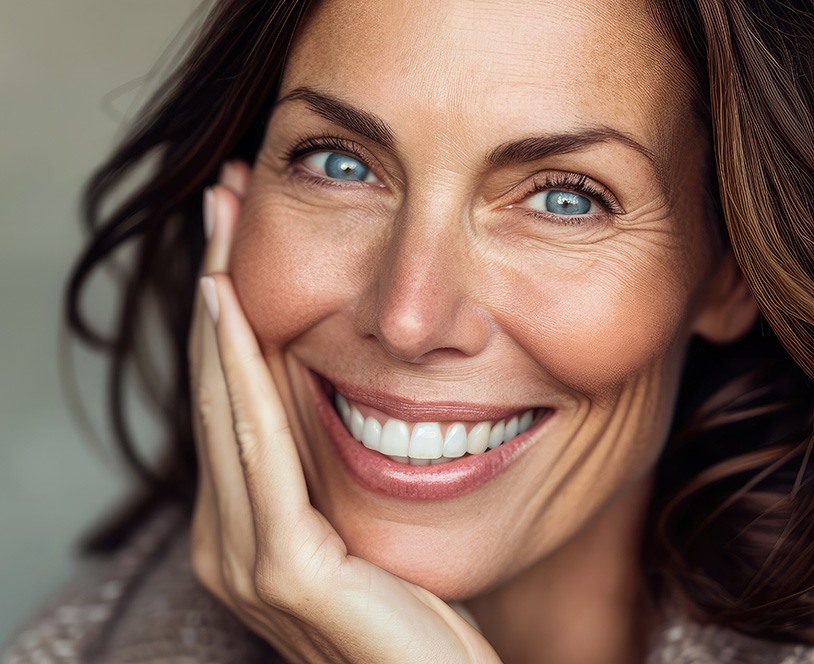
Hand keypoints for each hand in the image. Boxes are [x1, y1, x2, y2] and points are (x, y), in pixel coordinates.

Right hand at [188, 162, 500, 663]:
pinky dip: (240, 372)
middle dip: (217, 287)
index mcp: (247, 527)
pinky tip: (232, 304)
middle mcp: (230, 540)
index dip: (228, 314)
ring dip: (221, 309)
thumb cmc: (420, 618)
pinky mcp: (286, 569)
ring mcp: (248, 558)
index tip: (235, 233)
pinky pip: (259, 447)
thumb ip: (336, 474)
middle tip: (221, 200)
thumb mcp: (368, 527)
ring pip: (227, 404)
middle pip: (219, 388)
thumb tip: (340, 399)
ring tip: (221, 224)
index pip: (232, 400)